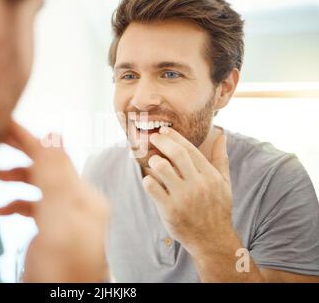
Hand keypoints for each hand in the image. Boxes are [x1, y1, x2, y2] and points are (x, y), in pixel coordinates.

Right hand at [0, 121, 109, 281]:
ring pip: (38, 185)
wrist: (64, 301)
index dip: (26, 138)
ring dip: (16, 177)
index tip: (4, 124)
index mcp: (84, 197)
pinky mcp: (53, 232)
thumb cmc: (66, 272)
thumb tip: (52, 137)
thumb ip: (55, 180)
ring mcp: (66, 218)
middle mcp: (78, 204)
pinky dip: (17, 202)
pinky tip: (3, 208)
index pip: (53, 156)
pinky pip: (34, 207)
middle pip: (46, 167)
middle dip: (18, 153)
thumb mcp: (59, 222)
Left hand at [143, 126, 233, 256]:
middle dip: (161, 142)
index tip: (164, 131)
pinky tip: (150, 181)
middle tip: (153, 138)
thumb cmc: (217, 209)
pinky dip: (147, 180)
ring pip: (162, 168)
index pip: (190, 149)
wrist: (212, 240)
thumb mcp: (224, 183)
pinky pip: (152, 187)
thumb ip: (221, 159)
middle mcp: (197, 185)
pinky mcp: (169, 210)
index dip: (174, 137)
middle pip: (176, 154)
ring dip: (153, 161)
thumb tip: (222, 135)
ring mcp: (183, 197)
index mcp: (210, 176)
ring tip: (153, 162)